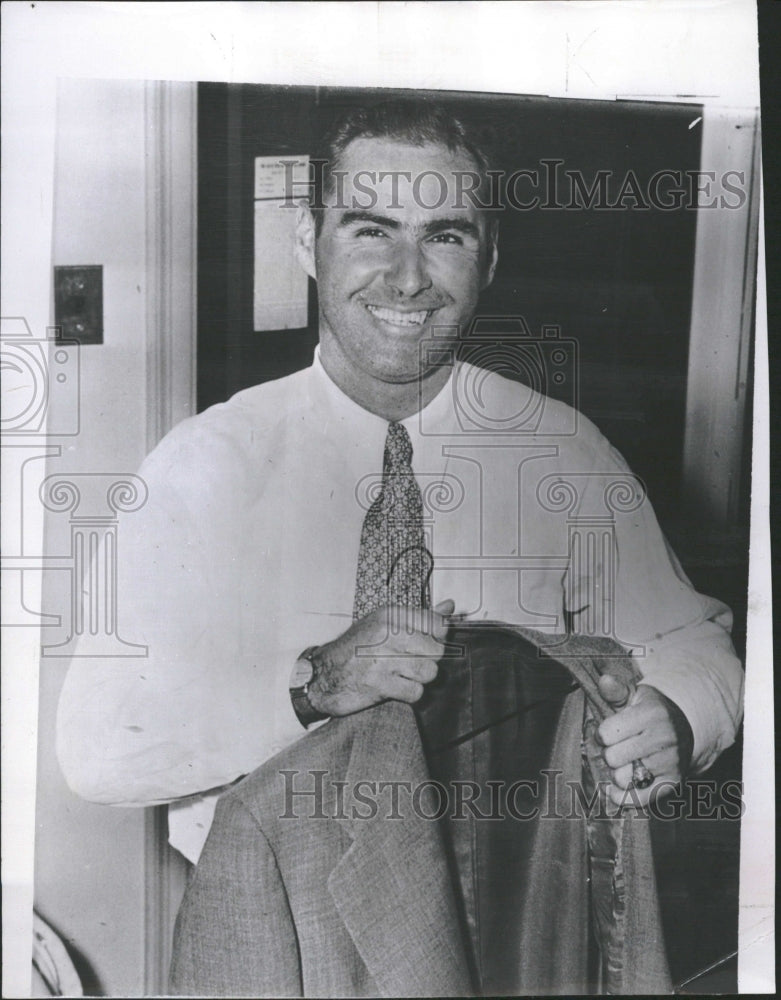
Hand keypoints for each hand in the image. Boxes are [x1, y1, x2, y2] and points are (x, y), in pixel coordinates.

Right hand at [306, 600, 453, 717]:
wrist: (322, 675)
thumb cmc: (355, 649)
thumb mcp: (384, 624)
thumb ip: (420, 617)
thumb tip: (449, 607)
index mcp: (391, 616)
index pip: (437, 623)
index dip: (438, 637)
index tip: (425, 643)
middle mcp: (388, 634)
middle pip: (436, 650)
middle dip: (427, 660)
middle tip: (410, 662)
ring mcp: (383, 659)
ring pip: (429, 671)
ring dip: (419, 678)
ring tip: (402, 675)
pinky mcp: (379, 684)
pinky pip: (415, 691)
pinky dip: (409, 694)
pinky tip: (395, 687)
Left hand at [596, 676, 693, 806]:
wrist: (684, 728)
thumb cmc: (651, 712)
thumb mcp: (635, 697)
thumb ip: (616, 692)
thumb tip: (604, 681)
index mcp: (652, 713)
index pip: (606, 733)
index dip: (602, 734)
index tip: (609, 732)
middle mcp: (665, 738)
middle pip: (612, 757)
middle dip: (609, 753)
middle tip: (618, 747)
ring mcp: (670, 762)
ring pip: (622, 779)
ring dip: (617, 773)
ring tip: (625, 762)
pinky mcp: (672, 783)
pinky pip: (638, 799)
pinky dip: (623, 797)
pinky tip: (616, 790)